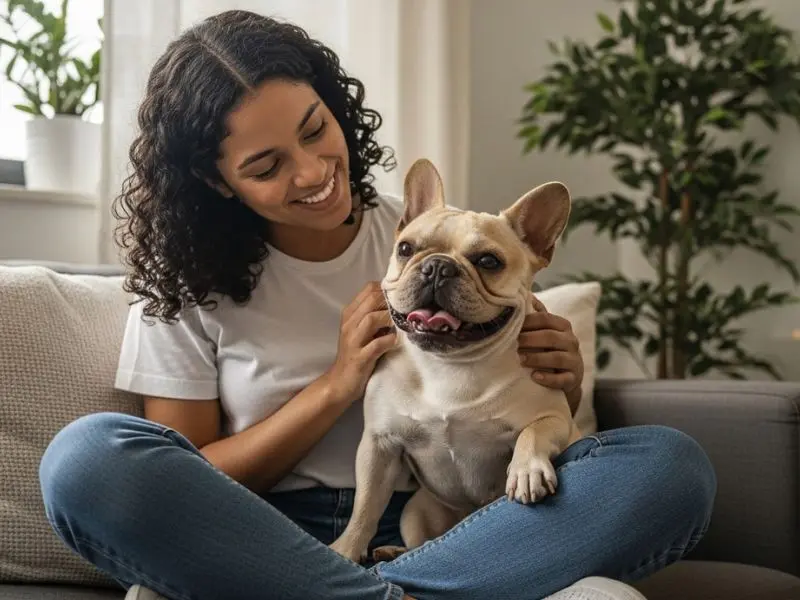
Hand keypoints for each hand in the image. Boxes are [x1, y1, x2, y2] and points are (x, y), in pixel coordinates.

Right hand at [325, 282, 396, 405]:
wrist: (339, 382)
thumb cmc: (356, 353)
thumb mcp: (362, 330)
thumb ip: (374, 315)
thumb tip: (398, 303)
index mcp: (350, 313)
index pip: (369, 289)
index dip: (387, 289)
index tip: (402, 295)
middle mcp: (350, 323)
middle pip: (371, 300)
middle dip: (391, 302)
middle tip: (406, 308)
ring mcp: (353, 341)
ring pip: (371, 319)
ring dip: (389, 319)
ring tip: (402, 323)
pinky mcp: (360, 358)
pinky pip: (376, 345)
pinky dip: (388, 341)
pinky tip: (396, 341)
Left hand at [518, 295, 583, 407]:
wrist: (565, 379)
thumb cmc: (549, 349)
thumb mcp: (545, 331)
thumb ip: (536, 315)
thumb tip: (525, 292)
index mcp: (563, 326)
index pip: (545, 319)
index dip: (527, 322)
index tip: (510, 327)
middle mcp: (571, 341)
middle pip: (551, 337)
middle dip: (530, 339)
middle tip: (514, 344)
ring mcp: (574, 360)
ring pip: (557, 357)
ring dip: (537, 358)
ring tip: (521, 359)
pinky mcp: (573, 379)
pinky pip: (563, 379)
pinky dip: (548, 378)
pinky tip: (535, 376)